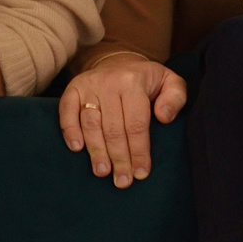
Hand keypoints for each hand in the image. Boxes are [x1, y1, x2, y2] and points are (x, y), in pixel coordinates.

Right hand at [55, 55, 186, 187]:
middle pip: (113, 128)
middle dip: (119, 158)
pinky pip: (67, 111)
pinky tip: (77, 148)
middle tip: (122, 181)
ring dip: (96, 150)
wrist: (119, 60)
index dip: (138, 151)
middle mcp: (109, 82)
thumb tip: (163, 117)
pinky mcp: (73, 89)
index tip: (140, 173)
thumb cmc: (147, 79)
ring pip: (91, 123)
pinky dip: (70, 130)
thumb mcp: (170, 81)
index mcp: (133, 81)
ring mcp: (89, 85)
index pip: (136, 124)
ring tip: (102, 172)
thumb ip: (175, 98)